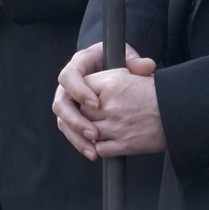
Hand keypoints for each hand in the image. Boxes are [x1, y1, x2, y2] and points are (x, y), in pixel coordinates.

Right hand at [53, 42, 157, 159]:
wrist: (112, 67)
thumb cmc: (119, 59)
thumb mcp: (127, 57)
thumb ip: (135, 62)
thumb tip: (147, 66)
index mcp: (80, 64)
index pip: (70, 76)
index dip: (79, 91)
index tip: (96, 104)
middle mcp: (69, 82)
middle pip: (61, 102)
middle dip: (75, 120)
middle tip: (94, 133)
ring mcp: (68, 99)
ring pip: (62, 120)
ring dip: (76, 136)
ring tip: (93, 150)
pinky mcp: (71, 114)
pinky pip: (69, 130)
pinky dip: (79, 142)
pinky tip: (94, 152)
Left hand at [83, 68, 166, 156]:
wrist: (178, 111)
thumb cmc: (157, 93)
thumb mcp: (132, 76)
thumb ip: (108, 79)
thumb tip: (88, 86)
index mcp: (111, 83)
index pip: (81, 90)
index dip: (83, 97)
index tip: (87, 100)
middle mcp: (110, 105)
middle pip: (82, 112)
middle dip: (86, 115)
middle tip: (93, 115)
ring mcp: (116, 126)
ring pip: (88, 132)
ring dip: (92, 132)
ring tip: (101, 128)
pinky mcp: (123, 144)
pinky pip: (100, 149)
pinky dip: (100, 148)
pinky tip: (108, 142)